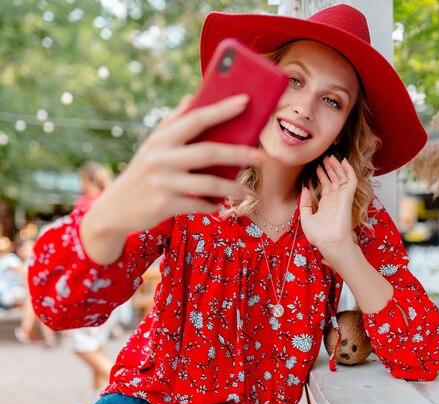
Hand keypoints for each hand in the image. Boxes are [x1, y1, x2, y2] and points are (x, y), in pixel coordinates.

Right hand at [81, 94, 262, 262]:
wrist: (114, 209)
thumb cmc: (143, 172)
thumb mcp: (153, 146)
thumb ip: (173, 122)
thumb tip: (193, 97)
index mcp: (161, 139)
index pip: (196, 118)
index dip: (222, 109)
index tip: (246, 100)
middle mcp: (161, 158)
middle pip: (209, 152)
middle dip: (239, 153)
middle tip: (261, 156)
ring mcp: (162, 183)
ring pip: (208, 184)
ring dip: (232, 188)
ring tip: (247, 192)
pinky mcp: (164, 205)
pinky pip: (199, 205)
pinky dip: (212, 205)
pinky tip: (219, 204)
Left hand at [300, 155, 357, 263]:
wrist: (330, 243)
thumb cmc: (319, 236)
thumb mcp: (306, 218)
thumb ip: (305, 204)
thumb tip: (304, 189)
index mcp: (326, 204)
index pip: (326, 186)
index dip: (322, 176)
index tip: (317, 167)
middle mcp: (335, 199)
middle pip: (334, 180)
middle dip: (330, 168)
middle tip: (325, 157)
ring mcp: (342, 197)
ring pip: (341, 177)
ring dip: (337, 167)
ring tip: (331, 156)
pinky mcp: (347, 196)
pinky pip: (350, 180)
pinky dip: (348, 170)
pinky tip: (343, 161)